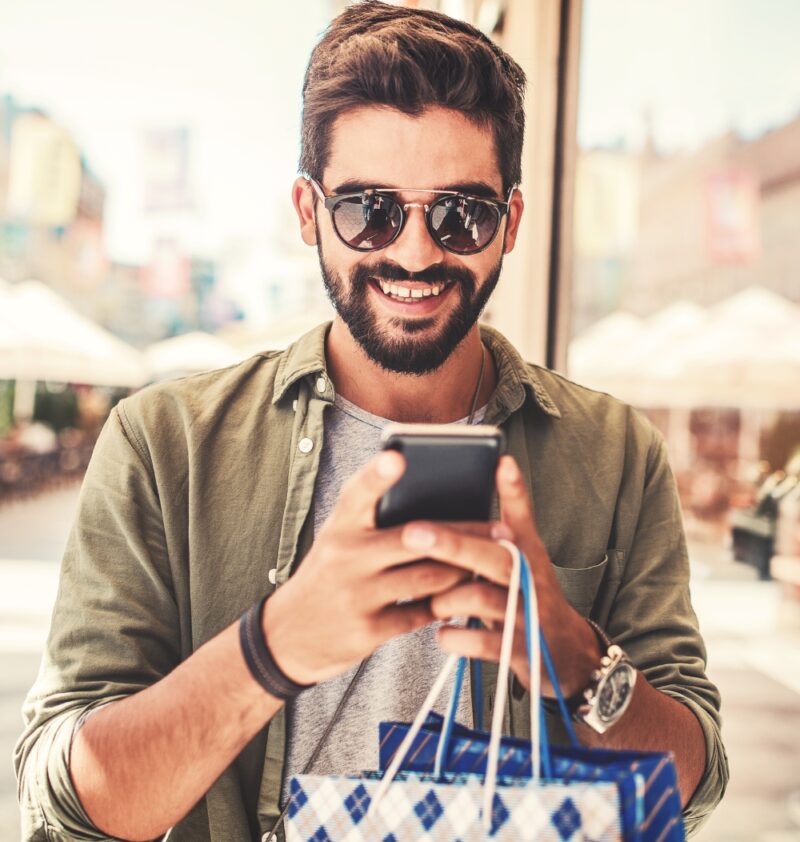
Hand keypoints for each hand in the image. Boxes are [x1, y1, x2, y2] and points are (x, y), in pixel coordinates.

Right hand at [263, 450, 470, 684]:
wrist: (288, 635)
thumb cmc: (329, 573)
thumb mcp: (338, 539)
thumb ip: (374, 518)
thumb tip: (435, 495)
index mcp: (340, 526)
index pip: (357, 493)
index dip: (376, 474)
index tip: (397, 456)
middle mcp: (345, 556)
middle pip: (414, 537)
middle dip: (462, 534)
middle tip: (500, 530)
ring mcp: (355, 594)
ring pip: (427, 577)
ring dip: (461, 571)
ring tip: (487, 563)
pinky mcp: (367, 630)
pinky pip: (420, 613)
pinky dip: (444, 605)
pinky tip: (461, 597)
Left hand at [412, 456, 601, 696]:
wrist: (566, 654)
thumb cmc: (530, 593)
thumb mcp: (527, 555)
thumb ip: (508, 519)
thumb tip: (497, 466)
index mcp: (529, 551)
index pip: (522, 516)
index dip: (513, 489)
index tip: (500, 461)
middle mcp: (530, 578)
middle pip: (492, 556)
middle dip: (451, 544)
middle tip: (412, 532)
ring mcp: (525, 614)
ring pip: (477, 597)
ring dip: (444, 598)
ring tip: (432, 602)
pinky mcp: (518, 650)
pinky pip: (477, 641)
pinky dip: (454, 637)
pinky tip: (443, 633)